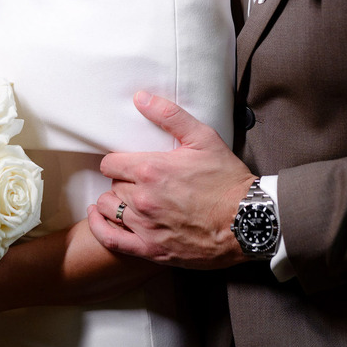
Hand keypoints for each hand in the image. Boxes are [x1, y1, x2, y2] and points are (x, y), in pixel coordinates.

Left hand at [87, 91, 254, 268]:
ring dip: (115, 203)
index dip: (117, 162)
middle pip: (112, 186)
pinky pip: (111, 239)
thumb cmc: (227, 180)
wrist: (247, 222)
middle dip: (122, 182)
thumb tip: (140, 98)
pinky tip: (99, 219)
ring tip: (127, 201)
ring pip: (109, 210)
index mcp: (151, 169)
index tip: (127, 164)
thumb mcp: (203, 138)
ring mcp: (145, 226)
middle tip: (138, 183)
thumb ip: (169, 115)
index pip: (110, 163)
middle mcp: (143, 198)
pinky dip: (100, 228)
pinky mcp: (150, 249)